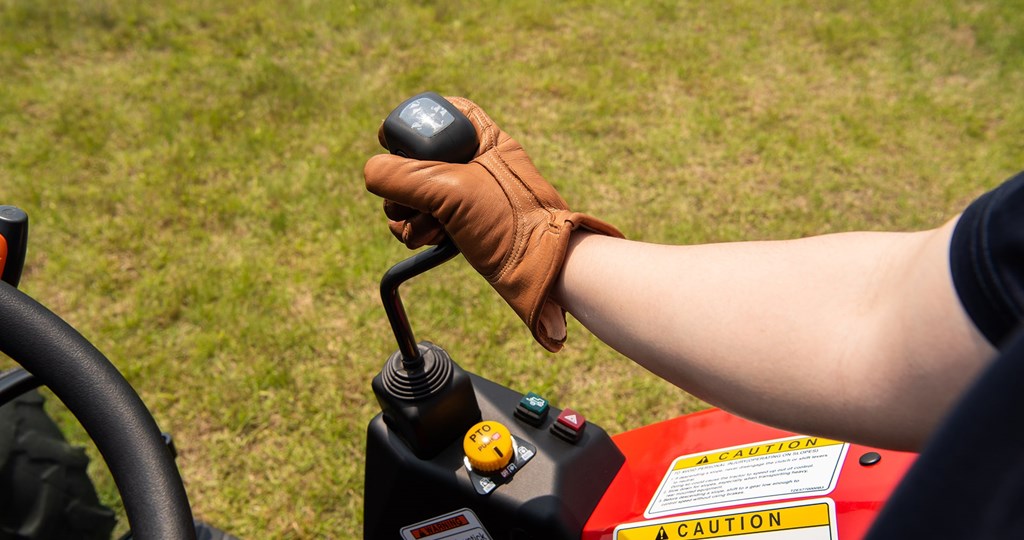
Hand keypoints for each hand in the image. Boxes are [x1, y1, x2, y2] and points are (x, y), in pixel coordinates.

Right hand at [364, 97, 622, 350]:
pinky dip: (417, 232)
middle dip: (405, 187)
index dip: (411, 127)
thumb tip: (371, 173)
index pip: (437, 113)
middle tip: (419, 201)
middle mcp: (470, 162)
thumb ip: (404, 176)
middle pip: (413, 159)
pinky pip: (420, 221)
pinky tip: (434, 241)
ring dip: (409, 214)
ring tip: (433, 228)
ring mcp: (464, 195)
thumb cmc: (511, 223)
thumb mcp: (452, 192)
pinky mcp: (459, 225)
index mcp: (480, 137)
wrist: (543, 271)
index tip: (392, 143)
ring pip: (411, 194)